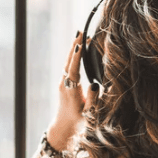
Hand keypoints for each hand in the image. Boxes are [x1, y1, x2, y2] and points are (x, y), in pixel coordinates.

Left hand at [49, 31, 100, 149]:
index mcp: (71, 91)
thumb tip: (94, 85)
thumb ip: (93, 100)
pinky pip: (69, 65)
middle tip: (80, 31)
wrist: (64, 126)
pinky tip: (79, 47)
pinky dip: (74, 55)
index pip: (73, 70)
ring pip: (68, 62)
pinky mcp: (64, 82)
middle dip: (74, 45)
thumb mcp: (89, 114)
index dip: (76, 57)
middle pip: (68, 61)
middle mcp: (64, 84)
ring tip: (80, 34)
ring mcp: (63, 82)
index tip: (80, 44)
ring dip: (74, 48)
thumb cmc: (79, 121)